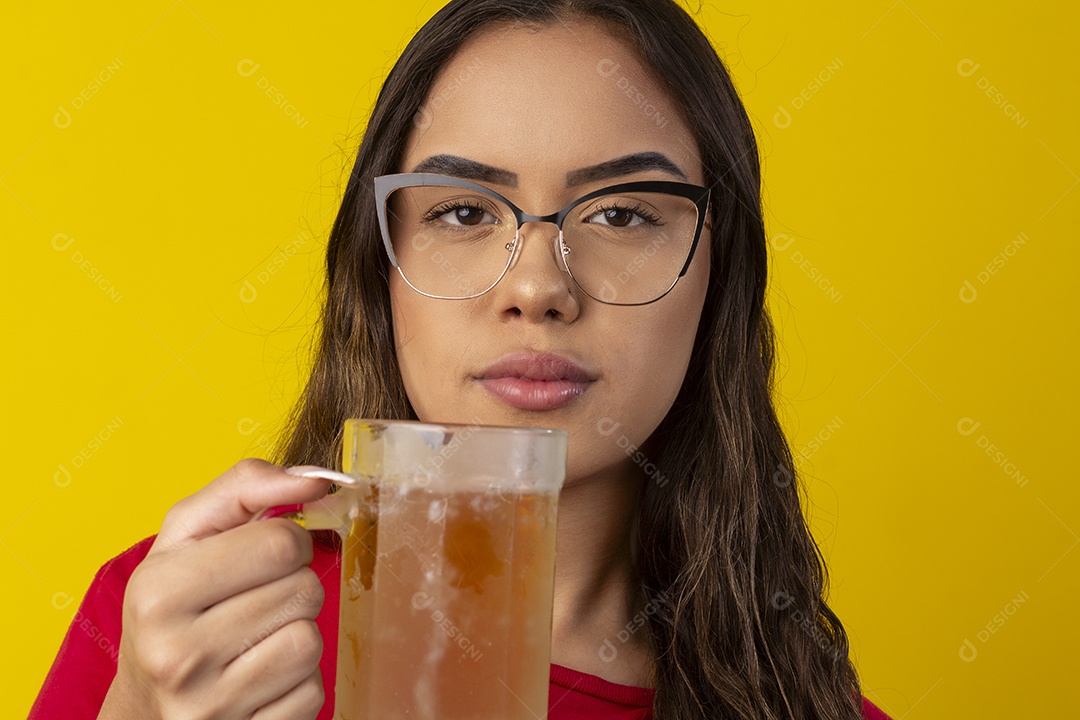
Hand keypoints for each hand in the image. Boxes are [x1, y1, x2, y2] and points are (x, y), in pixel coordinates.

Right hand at [98, 459, 333, 719]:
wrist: (146, 708)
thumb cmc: (174, 606)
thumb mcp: (186, 536)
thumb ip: (244, 487)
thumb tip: (317, 479)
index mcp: (158, 593)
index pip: (281, 542)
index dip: (287, 540)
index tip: (264, 555)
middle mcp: (176, 654)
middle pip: (304, 589)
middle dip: (293, 585)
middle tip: (257, 599)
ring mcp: (209, 706)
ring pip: (311, 641)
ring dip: (297, 633)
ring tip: (256, 638)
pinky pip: (313, 693)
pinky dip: (298, 682)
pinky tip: (260, 678)